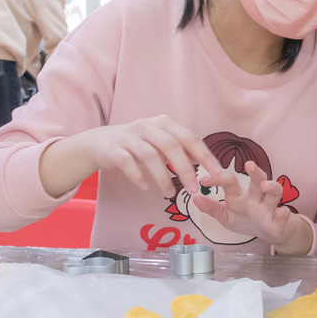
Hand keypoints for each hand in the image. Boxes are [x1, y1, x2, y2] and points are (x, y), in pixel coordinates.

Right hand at [86, 115, 222, 196]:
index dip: (205, 155)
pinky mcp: (114, 149)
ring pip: (150, 156)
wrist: (99, 142)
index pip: (189, 137)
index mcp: (163, 123)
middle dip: (185, 169)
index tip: (217, 173)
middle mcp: (147, 126)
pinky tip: (146, 187)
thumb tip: (203, 161)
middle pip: (171, 146)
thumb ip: (180, 149)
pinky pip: (128, 163)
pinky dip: (138, 176)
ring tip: (169, 194)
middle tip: (194, 190)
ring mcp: (129, 136)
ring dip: (163, 177)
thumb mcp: (159, 142)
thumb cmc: (137, 144)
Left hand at [192, 162, 293, 245]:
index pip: (230, 181)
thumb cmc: (246, 220)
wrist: (268, 233)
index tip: (203, 180)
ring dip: (272, 188)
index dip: (217, 179)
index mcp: (239, 195)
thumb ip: (212, 208)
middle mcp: (256, 197)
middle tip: (249, 165)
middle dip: (254, 172)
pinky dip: (283, 214)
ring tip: (266, 185)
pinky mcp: (278, 223)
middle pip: (257, 180)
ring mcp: (269, 208)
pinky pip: (283, 217)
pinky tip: (282, 212)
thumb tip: (195, 198)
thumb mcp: (225, 216)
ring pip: (274, 194)